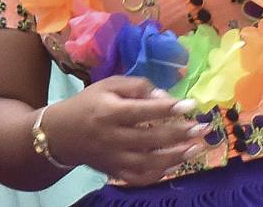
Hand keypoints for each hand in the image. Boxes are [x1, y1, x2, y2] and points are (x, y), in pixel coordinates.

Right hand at [46, 76, 206, 185]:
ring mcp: (114, 158)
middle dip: (180, 134)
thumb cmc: (88, 103)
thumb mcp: (107, 85)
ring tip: (196, 148)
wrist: (60, 133)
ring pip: (149, 162)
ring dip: (176, 156)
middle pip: (151, 138)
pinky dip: (159, 174)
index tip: (191, 104)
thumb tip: (163, 96)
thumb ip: (136, 86)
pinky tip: (175, 164)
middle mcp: (112, 137)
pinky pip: (140, 178)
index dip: (169, 108)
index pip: (143, 110)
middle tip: (202, 128)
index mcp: (109, 111)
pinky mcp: (114, 171)